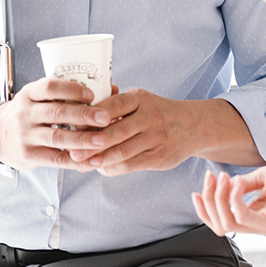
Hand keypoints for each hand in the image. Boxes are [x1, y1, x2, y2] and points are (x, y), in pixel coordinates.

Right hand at [0, 77, 114, 170]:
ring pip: (56, 137)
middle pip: (55, 112)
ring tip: (101, 140)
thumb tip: (111, 89)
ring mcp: (25, 135)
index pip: (49, 87)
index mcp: (29, 94)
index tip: (91, 94)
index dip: (71, 90)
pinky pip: (54, 159)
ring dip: (81, 139)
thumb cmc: (29, 113)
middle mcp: (25, 113)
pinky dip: (73, 160)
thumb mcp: (40, 98)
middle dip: (82, 115)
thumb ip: (70, 94)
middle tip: (105, 118)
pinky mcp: (28, 155)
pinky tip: (89, 160)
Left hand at [66, 89, 200, 175]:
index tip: (74, 126)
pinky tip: (101, 168)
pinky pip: (131, 165)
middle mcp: (150, 116)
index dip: (93, 117)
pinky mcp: (159, 156)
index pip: (113, 105)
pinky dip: (113, 168)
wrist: (192, 126)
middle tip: (73, 152)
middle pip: (116, 131)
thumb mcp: (140, 100)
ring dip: (100, 160)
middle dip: (92, 144)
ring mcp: (156, 137)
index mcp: (140, 98)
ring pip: (122, 151)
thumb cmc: (156, 112)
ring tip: (83, 164)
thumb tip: (80, 114)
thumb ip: (114, 105)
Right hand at [191, 155, 265, 236]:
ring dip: (218, 199)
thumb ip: (243, 184)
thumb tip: (223, 185)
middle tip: (209, 177)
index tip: (200, 187)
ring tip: (222, 177)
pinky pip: (243, 216)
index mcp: (257, 215)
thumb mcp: (264, 176)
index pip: (222, 221)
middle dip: (208, 202)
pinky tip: (236, 182)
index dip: (206, 208)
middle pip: (219, 225)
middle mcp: (260, 225)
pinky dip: (234, 198)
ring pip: (227, 223)